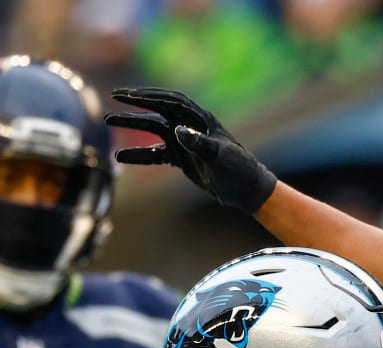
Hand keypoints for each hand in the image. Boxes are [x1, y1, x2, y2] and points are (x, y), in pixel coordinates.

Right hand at [105, 87, 276, 213]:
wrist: (245, 189)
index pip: (171, 102)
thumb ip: (200, 143)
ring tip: (108, 121)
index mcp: (201, 120)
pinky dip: (138, 154)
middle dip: (136, 103)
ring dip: (132, 124)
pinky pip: (155, 153)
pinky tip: (120, 157)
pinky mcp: (181, 158)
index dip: (150, 96)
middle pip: (159, 110)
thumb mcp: (219, 156)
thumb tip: (178, 131)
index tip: (127, 95)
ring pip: (153, 129)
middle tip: (114, 97)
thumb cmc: (237, 169)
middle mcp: (190, 127)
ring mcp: (184, 142)